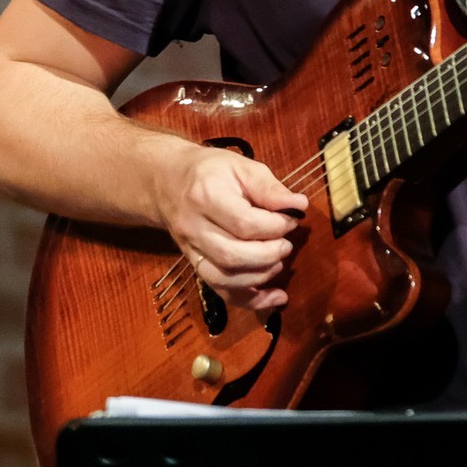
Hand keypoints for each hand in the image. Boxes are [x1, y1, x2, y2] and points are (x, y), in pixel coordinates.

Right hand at [152, 143, 308, 311]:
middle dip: (269, 254)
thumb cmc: (209, 171)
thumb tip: (299, 205)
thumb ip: (269, 188)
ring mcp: (191, 250)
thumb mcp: (240, 166)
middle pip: (232, 255)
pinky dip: (251, 300)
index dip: (275, 226)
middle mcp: (193, 227)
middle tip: (286, 244)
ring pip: (225, 278)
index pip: (244, 223)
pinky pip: (221, 291)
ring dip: (261, 276)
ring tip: (279, 261)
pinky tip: (276, 298)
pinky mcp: (195, 265)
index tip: (291, 219)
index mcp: (206, 196)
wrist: (167, 183)